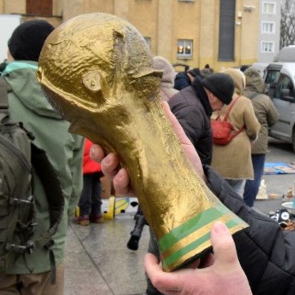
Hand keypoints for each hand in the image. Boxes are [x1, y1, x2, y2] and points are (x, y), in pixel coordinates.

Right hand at [89, 100, 205, 194]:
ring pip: (111, 175)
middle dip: (98, 154)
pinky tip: (124, 175)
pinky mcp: (140, 192)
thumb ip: (168, 122)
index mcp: (134, 150)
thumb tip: (162, 101)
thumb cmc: (184, 158)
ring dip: (107, 167)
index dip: (100, 139)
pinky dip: (120, 183)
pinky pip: (124, 190)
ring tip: (112, 159)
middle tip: (100, 148)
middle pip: (106, 159)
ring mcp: (133, 180)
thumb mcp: (176, 138)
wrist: (199, 178)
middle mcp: (130, 165)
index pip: (112, 144)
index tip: (95, 134)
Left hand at [144, 221, 252, 294]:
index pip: (158, 278)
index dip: (150, 266)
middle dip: (168, 265)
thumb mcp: (229, 265)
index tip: (149, 255)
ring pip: (182, 281)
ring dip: (186, 267)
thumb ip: (222, 244)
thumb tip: (216, 226)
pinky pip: (195, 284)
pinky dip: (199, 272)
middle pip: (168, 280)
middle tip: (173, 251)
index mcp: (185, 284)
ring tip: (196, 251)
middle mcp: (186, 292)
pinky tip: (213, 262)